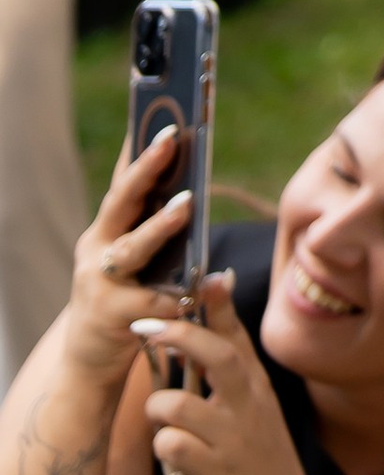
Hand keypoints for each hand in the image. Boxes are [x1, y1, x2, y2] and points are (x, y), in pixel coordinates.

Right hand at [59, 129, 195, 382]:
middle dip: (146, 168)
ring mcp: (101, 283)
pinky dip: (179, 294)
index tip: (157, 111)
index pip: (122, 182)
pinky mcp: (113, 316)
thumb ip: (153, 231)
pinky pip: (154, 300)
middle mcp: (97, 250)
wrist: (89, 363)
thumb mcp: (132, 261)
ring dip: (160, 225)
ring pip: (134, 247)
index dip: (136, 147)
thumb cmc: (122, 302)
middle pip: (121, 202)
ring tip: (187, 203)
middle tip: (172, 138)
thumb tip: (191, 190)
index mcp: (105, 232)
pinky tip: (204, 285)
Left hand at [136, 273, 313, 474]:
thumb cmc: (258, 449)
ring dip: (159, 409)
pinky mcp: (215, 473)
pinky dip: (164, 447)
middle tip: (147, 327)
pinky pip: (172, 447)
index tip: (201, 278)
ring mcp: (232, 439)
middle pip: (216, 356)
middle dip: (178, 337)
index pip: (238, 334)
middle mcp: (248, 405)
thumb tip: (219, 304)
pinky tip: (174, 454)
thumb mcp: (256, 401)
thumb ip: (235, 359)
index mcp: (256, 383)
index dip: (218, 304)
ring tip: (163, 418)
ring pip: (178, 406)